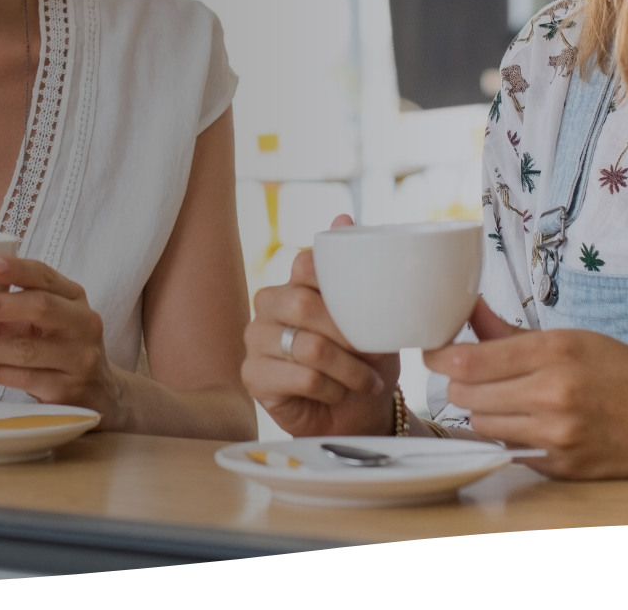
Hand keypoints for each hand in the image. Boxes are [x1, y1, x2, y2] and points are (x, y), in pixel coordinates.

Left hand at [0, 257, 127, 425]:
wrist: (101, 393)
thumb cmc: (62, 347)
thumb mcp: (52, 319)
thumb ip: (18, 305)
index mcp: (74, 298)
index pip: (46, 277)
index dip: (16, 269)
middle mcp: (83, 325)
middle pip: (40, 308)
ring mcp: (78, 359)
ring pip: (25, 350)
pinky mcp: (66, 391)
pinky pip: (22, 379)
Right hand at [240, 214, 395, 437]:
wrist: (360, 411)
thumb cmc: (364, 359)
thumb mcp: (370, 313)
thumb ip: (355, 268)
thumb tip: (342, 216)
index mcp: (293, 282)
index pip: (305, 264)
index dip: (338, 287)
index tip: (368, 312)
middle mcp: (268, 305)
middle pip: (303, 304)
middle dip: (348, 334)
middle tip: (374, 354)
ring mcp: (255, 340)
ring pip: (307, 346)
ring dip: (348, 369)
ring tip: (367, 381)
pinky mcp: (253, 376)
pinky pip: (301, 377)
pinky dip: (331, 389)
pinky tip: (338, 393)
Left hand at [423, 299, 627, 479]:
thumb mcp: (576, 339)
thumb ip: (512, 332)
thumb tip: (467, 311)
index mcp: (556, 351)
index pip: (468, 361)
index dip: (440, 355)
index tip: (435, 350)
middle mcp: (553, 394)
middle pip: (465, 396)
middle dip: (461, 385)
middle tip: (473, 375)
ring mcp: (557, 436)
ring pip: (481, 426)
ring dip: (482, 412)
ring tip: (506, 399)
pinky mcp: (560, 467)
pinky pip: (509, 450)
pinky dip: (509, 437)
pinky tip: (530, 423)